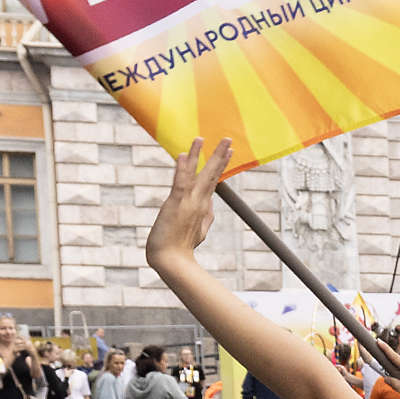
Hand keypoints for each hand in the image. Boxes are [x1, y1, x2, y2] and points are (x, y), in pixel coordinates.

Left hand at [142, 138, 232, 273]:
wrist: (171, 260)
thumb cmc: (180, 248)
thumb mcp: (199, 231)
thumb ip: (206, 216)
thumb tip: (211, 203)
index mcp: (203, 207)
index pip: (213, 181)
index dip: (221, 165)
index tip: (228, 152)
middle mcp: (198, 202)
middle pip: (211, 174)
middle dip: (219, 156)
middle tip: (228, 139)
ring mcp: (188, 202)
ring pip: (197, 175)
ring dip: (201, 155)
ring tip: (203, 138)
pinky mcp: (176, 203)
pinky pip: (180, 182)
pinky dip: (183, 169)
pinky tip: (183, 155)